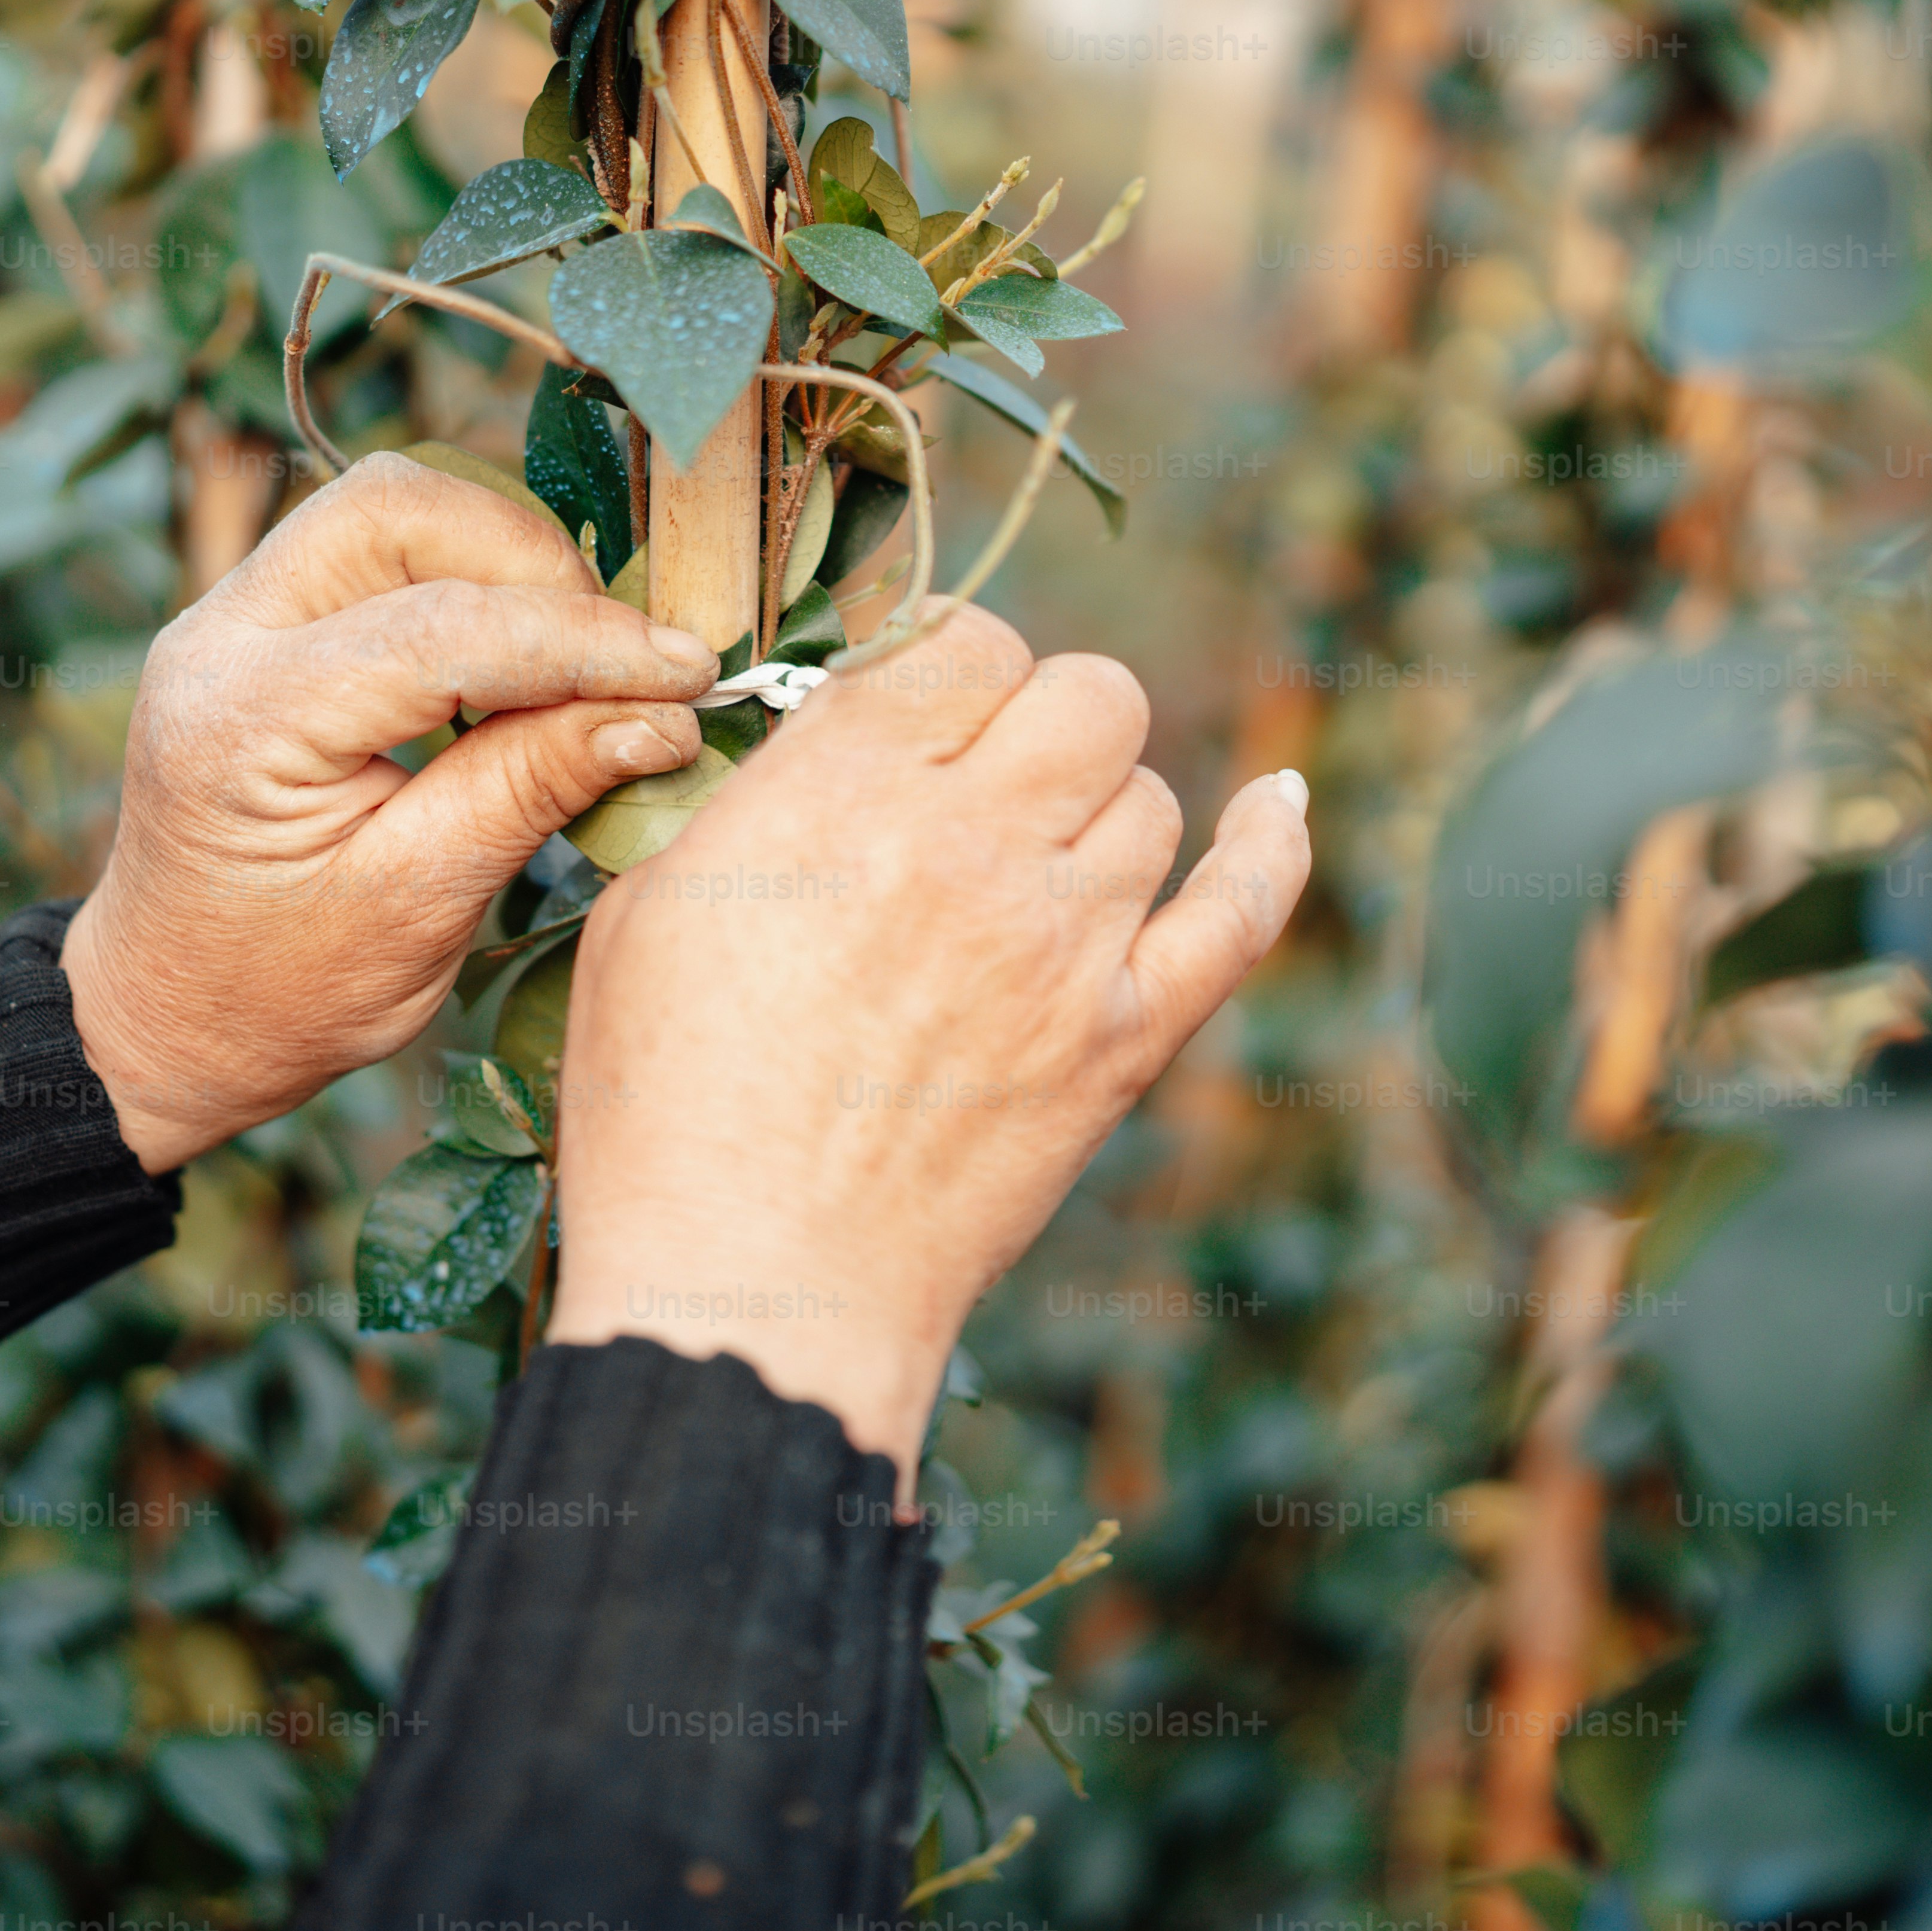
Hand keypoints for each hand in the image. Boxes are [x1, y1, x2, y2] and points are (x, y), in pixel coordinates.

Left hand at [61, 454, 718, 1171]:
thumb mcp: (416, 912)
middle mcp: (219, 638)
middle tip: (621, 663)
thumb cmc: (279, 993)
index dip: (584, 643)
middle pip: (400, 508)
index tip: (688, 676)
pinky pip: (378, 546)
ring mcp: (231, 616)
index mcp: (244, 722)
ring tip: (577, 661)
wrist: (166, 1014)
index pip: (441, 629)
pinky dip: (467, 578)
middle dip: (534, 566)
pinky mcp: (261, 618)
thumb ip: (528, 792)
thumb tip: (660, 716)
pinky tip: (518, 658)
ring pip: (392, 507)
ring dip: (503, 561)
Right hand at [541, 600, 1309, 1491]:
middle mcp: (976, 849)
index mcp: (846, 796)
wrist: (752, 1290)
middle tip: (978, 784)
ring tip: (1026, 868)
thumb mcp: (652, 909)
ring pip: (1149, 799)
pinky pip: (1243, 910)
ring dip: (1095, 811)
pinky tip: (1279, 801)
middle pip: (1087, 695)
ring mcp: (1067, 947)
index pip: (961, 640)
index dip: (943, 669)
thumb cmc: (667, 1110)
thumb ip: (753, 799)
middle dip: (1036, 718)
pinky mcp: (1125, 1042)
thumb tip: (825, 742)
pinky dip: (1272, 844)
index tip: (917, 715)